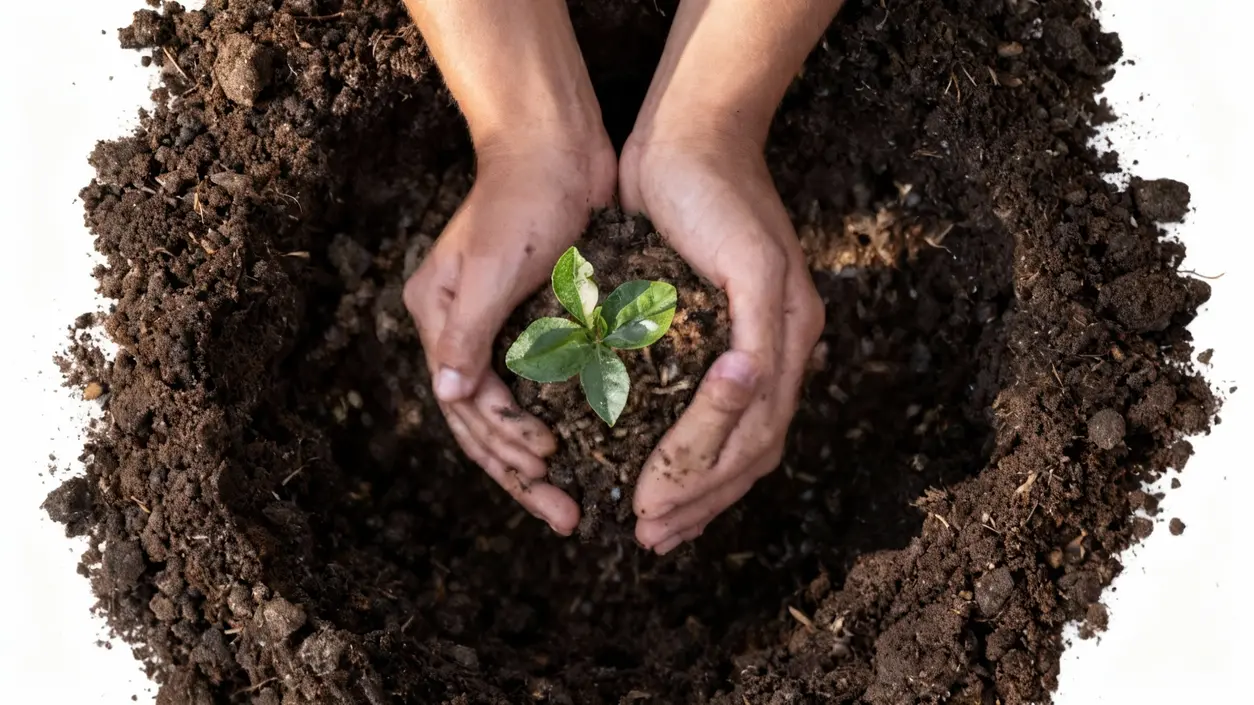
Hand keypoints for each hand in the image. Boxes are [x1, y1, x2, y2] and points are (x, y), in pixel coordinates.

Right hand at [403, 142, 615, 535]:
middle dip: (524, 475)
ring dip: (542, 461)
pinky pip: (546, 389)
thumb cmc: (522, 199)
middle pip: (487, 426)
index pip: (468, 407)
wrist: (558, 144)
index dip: (505, 446)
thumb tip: (450, 397)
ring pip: (516, 415)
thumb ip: (469, 333)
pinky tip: (592, 452)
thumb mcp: (492, 267)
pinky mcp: (539, 323)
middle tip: (570, 517)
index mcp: (439, 321)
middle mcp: (464, 333)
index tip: (550, 469)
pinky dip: (564, 421)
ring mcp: (500, 330)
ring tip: (579, 502)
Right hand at [620, 129, 824, 554]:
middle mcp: (795, 341)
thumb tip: (650, 409)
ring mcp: (789, 315)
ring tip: (653, 507)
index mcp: (775, 350)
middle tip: (651, 536)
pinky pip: (755, 370)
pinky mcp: (769, 284)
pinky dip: (722, 413)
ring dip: (704, 475)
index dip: (710, 497)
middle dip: (703, 503)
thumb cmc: (671, 216)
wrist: (687, 138)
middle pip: (758, 452)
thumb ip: (680, 355)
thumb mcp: (675, 303)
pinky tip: (688, 446)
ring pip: (759, 425)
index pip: (753, 448)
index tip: (664, 527)